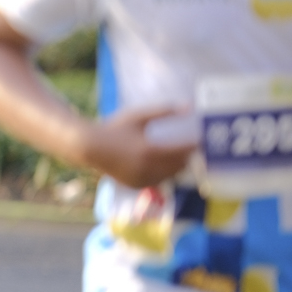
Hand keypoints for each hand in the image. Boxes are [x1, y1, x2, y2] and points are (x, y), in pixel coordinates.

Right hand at [79, 106, 195, 188]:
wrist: (90, 147)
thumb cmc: (114, 128)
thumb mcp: (138, 116)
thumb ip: (164, 112)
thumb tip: (189, 107)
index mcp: (150, 150)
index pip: (183, 151)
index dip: (195, 146)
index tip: (202, 140)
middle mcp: (147, 168)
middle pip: (180, 166)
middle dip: (188, 157)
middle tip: (192, 149)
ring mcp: (142, 179)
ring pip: (171, 176)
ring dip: (177, 167)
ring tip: (180, 157)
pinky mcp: (136, 185)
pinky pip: (158, 182)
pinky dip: (164, 175)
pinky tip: (163, 165)